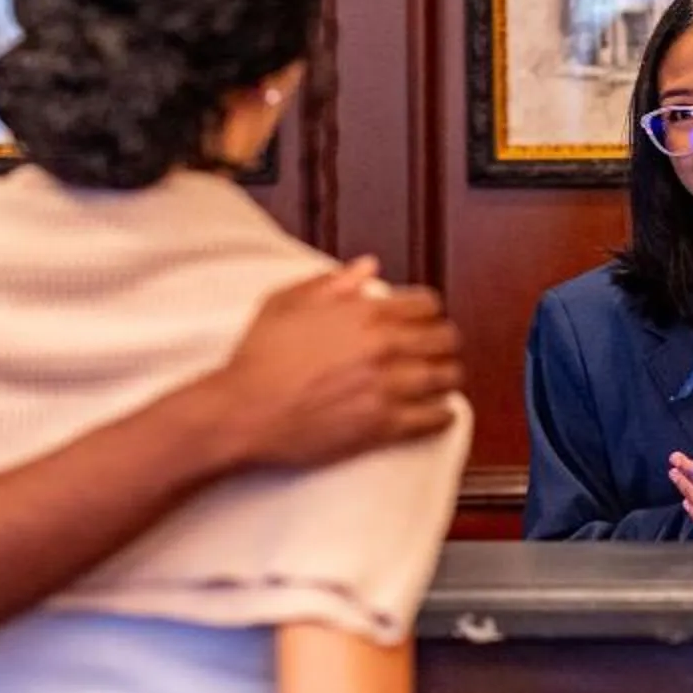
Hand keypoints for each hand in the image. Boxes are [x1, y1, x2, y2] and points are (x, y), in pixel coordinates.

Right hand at [214, 257, 462, 469]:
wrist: (244, 411)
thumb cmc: (259, 357)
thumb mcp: (286, 302)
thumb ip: (332, 281)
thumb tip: (368, 267)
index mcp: (364, 313)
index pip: (427, 304)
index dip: (428, 310)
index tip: (425, 319)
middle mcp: (383, 348)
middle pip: (445, 339)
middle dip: (444, 342)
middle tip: (438, 350)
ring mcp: (386, 388)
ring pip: (446, 378)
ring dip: (448, 376)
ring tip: (442, 380)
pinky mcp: (383, 426)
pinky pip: (433, 418)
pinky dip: (443, 413)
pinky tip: (440, 412)